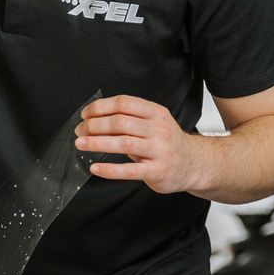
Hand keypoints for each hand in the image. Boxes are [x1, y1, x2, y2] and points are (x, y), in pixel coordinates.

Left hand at [74, 95, 211, 194]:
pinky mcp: (157, 171)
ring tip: (81, 144)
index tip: (85, 114)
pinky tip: (95, 167)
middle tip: (80, 131)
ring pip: (123, 143)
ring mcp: (159, 151)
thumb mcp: (152, 124)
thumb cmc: (166, 143)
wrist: (193, 164)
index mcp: (156, 113)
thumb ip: (128, 121)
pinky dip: (109, 169)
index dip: (100, 107)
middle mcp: (159, 129)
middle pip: (120, 122)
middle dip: (95, 125)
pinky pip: (128, 171)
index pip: (124, 103)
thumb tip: (93, 120)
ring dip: (97, 143)